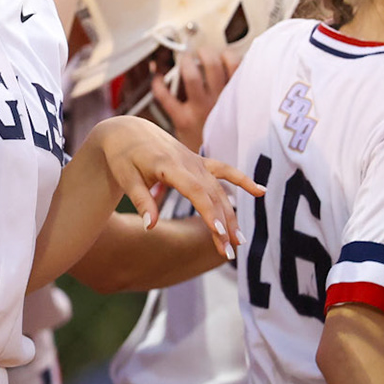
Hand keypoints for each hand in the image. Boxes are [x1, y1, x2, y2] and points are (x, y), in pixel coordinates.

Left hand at [93, 117, 260, 259]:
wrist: (128, 131)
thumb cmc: (123, 156)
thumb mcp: (125, 177)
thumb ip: (140, 200)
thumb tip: (150, 226)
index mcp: (168, 164)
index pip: (194, 190)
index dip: (208, 212)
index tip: (219, 232)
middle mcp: (188, 162)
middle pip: (211, 195)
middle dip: (222, 224)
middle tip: (228, 252)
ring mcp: (196, 161)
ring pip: (220, 190)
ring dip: (231, 215)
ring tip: (240, 241)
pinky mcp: (199, 162)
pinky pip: (225, 170)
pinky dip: (242, 180)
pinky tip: (261, 192)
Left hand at [150, 47, 235, 151]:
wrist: (212, 172)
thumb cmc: (226, 142)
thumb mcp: (241, 120)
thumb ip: (240, 100)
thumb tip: (241, 74)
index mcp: (235, 101)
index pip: (236, 66)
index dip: (228, 55)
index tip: (223, 55)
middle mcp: (218, 103)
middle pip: (212, 64)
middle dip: (205, 53)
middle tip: (201, 53)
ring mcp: (199, 110)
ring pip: (192, 76)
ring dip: (186, 63)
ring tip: (185, 60)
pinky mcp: (182, 120)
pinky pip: (166, 97)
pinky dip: (159, 84)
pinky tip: (157, 76)